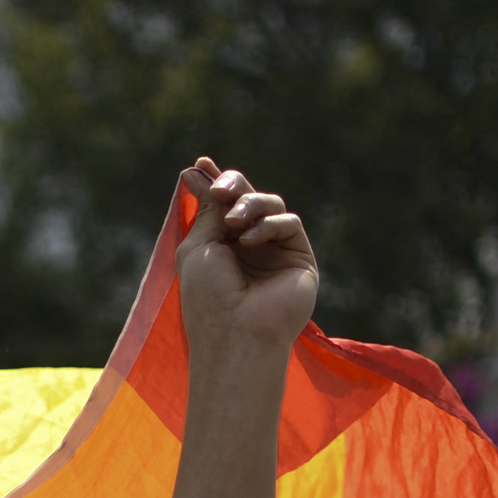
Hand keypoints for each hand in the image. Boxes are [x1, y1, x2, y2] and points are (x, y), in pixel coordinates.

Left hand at [174, 159, 317, 356]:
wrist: (236, 332)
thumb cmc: (209, 297)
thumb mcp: (198, 246)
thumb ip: (207, 209)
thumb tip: (197, 172)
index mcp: (221, 246)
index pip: (222, 205)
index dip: (214, 182)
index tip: (200, 165)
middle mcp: (249, 247)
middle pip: (247, 198)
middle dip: (233, 186)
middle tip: (222, 189)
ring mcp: (276, 252)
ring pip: (270, 205)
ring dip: (249, 205)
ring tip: (233, 221)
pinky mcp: (299, 258)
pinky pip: (288, 223)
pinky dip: (269, 224)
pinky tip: (251, 240)